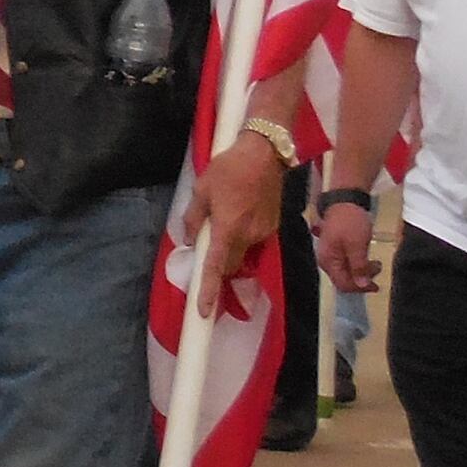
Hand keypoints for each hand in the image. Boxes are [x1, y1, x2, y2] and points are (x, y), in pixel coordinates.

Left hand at [182, 139, 286, 313]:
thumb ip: (194, 219)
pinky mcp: (273, 227)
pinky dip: (244, 238)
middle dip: (218, 267)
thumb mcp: (202, 190)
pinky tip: (240, 216)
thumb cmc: (229, 169)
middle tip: (207, 251)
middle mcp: (249, 237)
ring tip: (225, 223)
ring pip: (243, 254)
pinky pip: (254, 242)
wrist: (265, 153)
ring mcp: (264, 233)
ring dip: (231, 250)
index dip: (208, 291)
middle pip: (230, 266)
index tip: (203, 312)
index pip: (216, 268)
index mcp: (228, 230)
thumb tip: (193, 241)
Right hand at [312, 195, 378, 294]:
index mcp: (329, 261)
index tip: (375, 285)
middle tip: (377, 269)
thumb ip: (359, 267)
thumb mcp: (357, 245)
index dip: (360, 288)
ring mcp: (330, 253)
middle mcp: (326, 260)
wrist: (345, 200)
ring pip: (346, 271)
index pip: (343, 284)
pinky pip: (346, 262)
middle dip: (362, 279)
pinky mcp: (335, 247)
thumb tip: (362, 285)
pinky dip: (358, 263)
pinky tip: (366, 257)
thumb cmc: (350, 221)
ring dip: (361, 271)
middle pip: (344, 279)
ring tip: (375, 262)